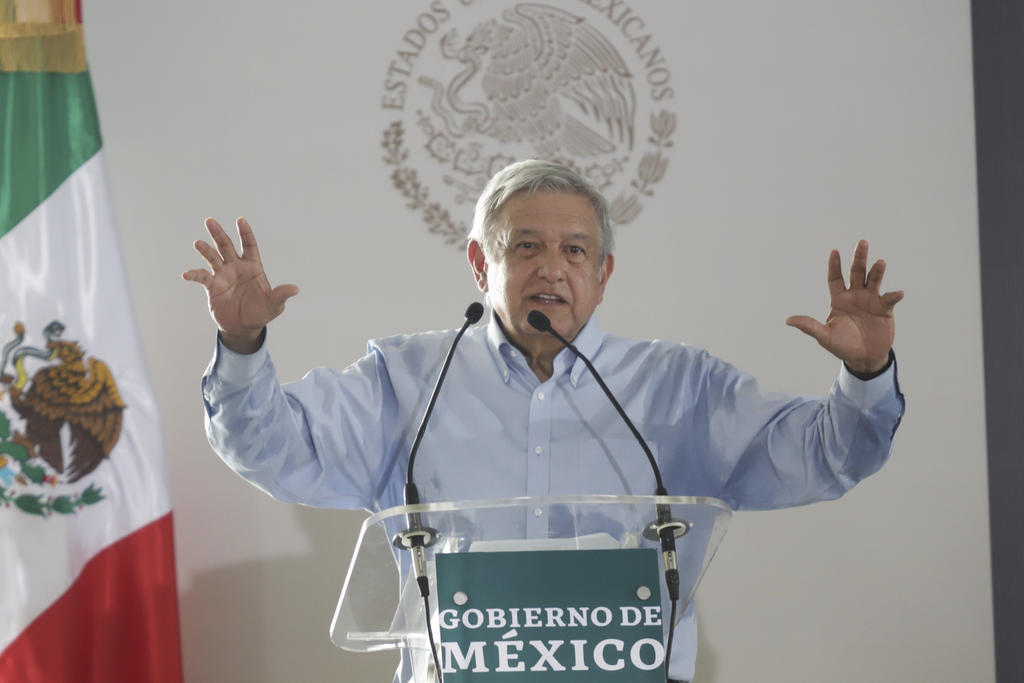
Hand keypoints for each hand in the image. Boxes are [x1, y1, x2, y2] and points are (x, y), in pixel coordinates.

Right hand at [182, 217, 297, 353]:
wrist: (244, 327)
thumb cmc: (261, 313)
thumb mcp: (274, 305)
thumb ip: (280, 295)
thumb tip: (295, 289)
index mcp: (252, 267)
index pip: (249, 245)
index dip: (245, 233)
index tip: (240, 220)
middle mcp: (236, 267)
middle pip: (226, 246)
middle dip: (219, 234)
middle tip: (210, 221)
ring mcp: (223, 275)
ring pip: (213, 257)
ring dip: (205, 250)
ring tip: (198, 243)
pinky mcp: (212, 286)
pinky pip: (202, 277)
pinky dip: (194, 275)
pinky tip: (186, 274)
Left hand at [786, 240, 903, 373]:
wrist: (864, 358)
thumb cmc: (842, 346)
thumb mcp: (824, 336)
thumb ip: (809, 326)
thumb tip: (788, 320)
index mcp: (839, 299)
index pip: (835, 278)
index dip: (834, 265)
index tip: (834, 252)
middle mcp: (855, 295)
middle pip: (856, 272)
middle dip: (859, 258)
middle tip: (862, 242)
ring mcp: (871, 300)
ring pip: (874, 280)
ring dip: (877, 271)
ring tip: (880, 262)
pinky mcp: (885, 309)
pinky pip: (889, 299)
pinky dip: (894, 296)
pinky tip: (898, 293)